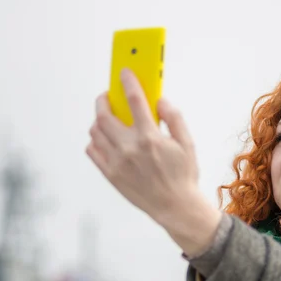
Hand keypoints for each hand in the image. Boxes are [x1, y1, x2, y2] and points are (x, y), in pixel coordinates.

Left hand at [86, 69, 199, 223]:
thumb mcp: (187, 144)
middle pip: (104, 114)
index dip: (128, 81)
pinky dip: (95, 140)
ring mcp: (117, 162)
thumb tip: (160, 100)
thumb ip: (174, 118)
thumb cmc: (183, 175)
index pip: (134, 100)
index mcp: (150, 138)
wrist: (175, 207)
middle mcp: (130, 148)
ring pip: (95, 131)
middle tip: (109, 96)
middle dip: (104, 99)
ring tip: (108, 118)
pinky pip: (92, 150)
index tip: (124, 72)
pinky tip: (105, 138)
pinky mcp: (110, 174)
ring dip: (99, 119)